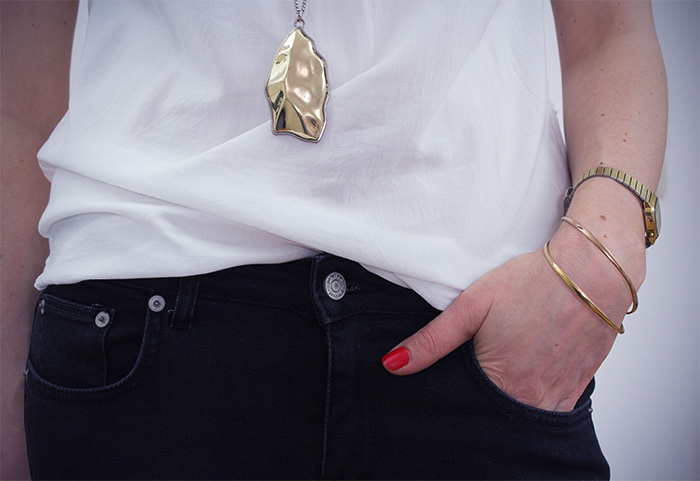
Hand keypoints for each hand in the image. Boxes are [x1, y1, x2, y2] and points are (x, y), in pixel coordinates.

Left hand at [382, 223, 637, 411]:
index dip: (457, 397)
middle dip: (483, 402)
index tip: (453, 382)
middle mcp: (534, 396)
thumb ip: (431, 341)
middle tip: (479, 371)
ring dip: (511, 400)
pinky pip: (555, 404)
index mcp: (503, 382)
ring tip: (503, 372)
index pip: (468, 408)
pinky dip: (538, 396)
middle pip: (498, 414)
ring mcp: (561, 393)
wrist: (594, 268)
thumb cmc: (532, 281)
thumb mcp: (471, 305)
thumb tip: (392, 365)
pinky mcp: (581, 383)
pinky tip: (529, 374)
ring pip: (527, 412)